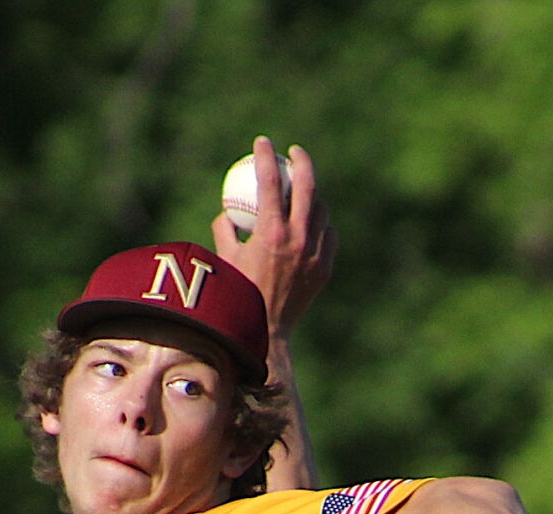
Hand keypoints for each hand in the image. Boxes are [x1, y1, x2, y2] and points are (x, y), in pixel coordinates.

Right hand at [212, 137, 335, 339]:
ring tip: (302, 191)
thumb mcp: (226, 259)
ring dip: (312, 195)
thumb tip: (227, 211)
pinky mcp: (325, 268)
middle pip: (307, 185)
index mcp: (270, 233)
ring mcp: (315, 254)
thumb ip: (224, 230)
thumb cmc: (241, 296)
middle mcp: (297, 239)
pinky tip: (312, 225)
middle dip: (302, 161)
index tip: (262, 143)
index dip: (265, 156)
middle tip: (294, 154)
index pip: (269, 181)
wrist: (268, 331)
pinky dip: (320, 226)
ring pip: (321, 210)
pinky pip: (328, 236)